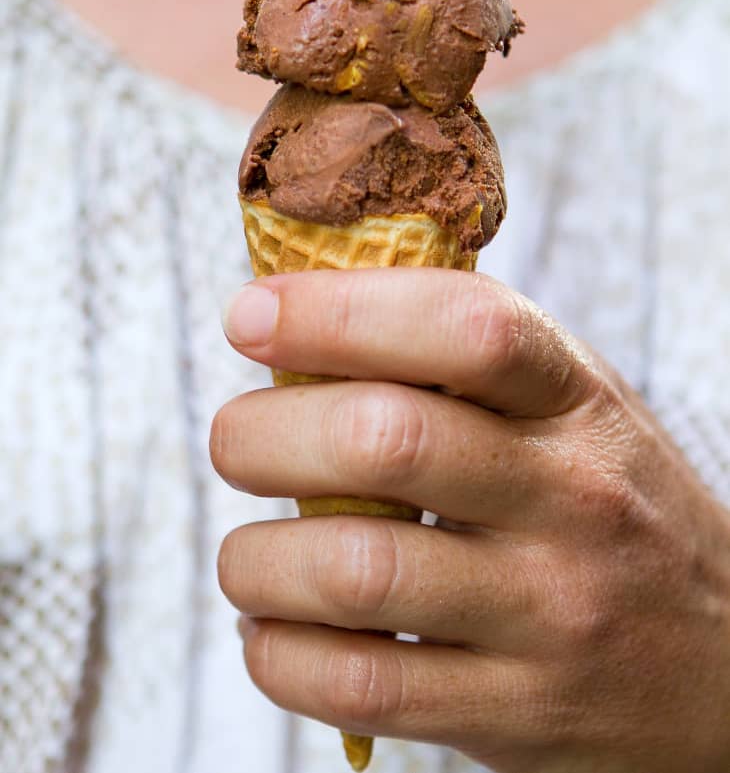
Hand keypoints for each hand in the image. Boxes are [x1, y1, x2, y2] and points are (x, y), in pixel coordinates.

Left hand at [211, 268, 729, 771]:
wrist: (724, 665)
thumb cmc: (612, 505)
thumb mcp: (571, 409)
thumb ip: (464, 362)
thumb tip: (306, 313)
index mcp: (578, 401)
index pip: (465, 326)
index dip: (338, 310)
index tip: (252, 316)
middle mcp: (573, 500)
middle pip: (384, 441)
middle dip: (262, 433)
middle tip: (234, 440)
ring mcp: (549, 614)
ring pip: (355, 573)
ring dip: (254, 560)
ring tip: (248, 554)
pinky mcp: (516, 712)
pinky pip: (359, 688)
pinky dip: (277, 655)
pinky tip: (274, 630)